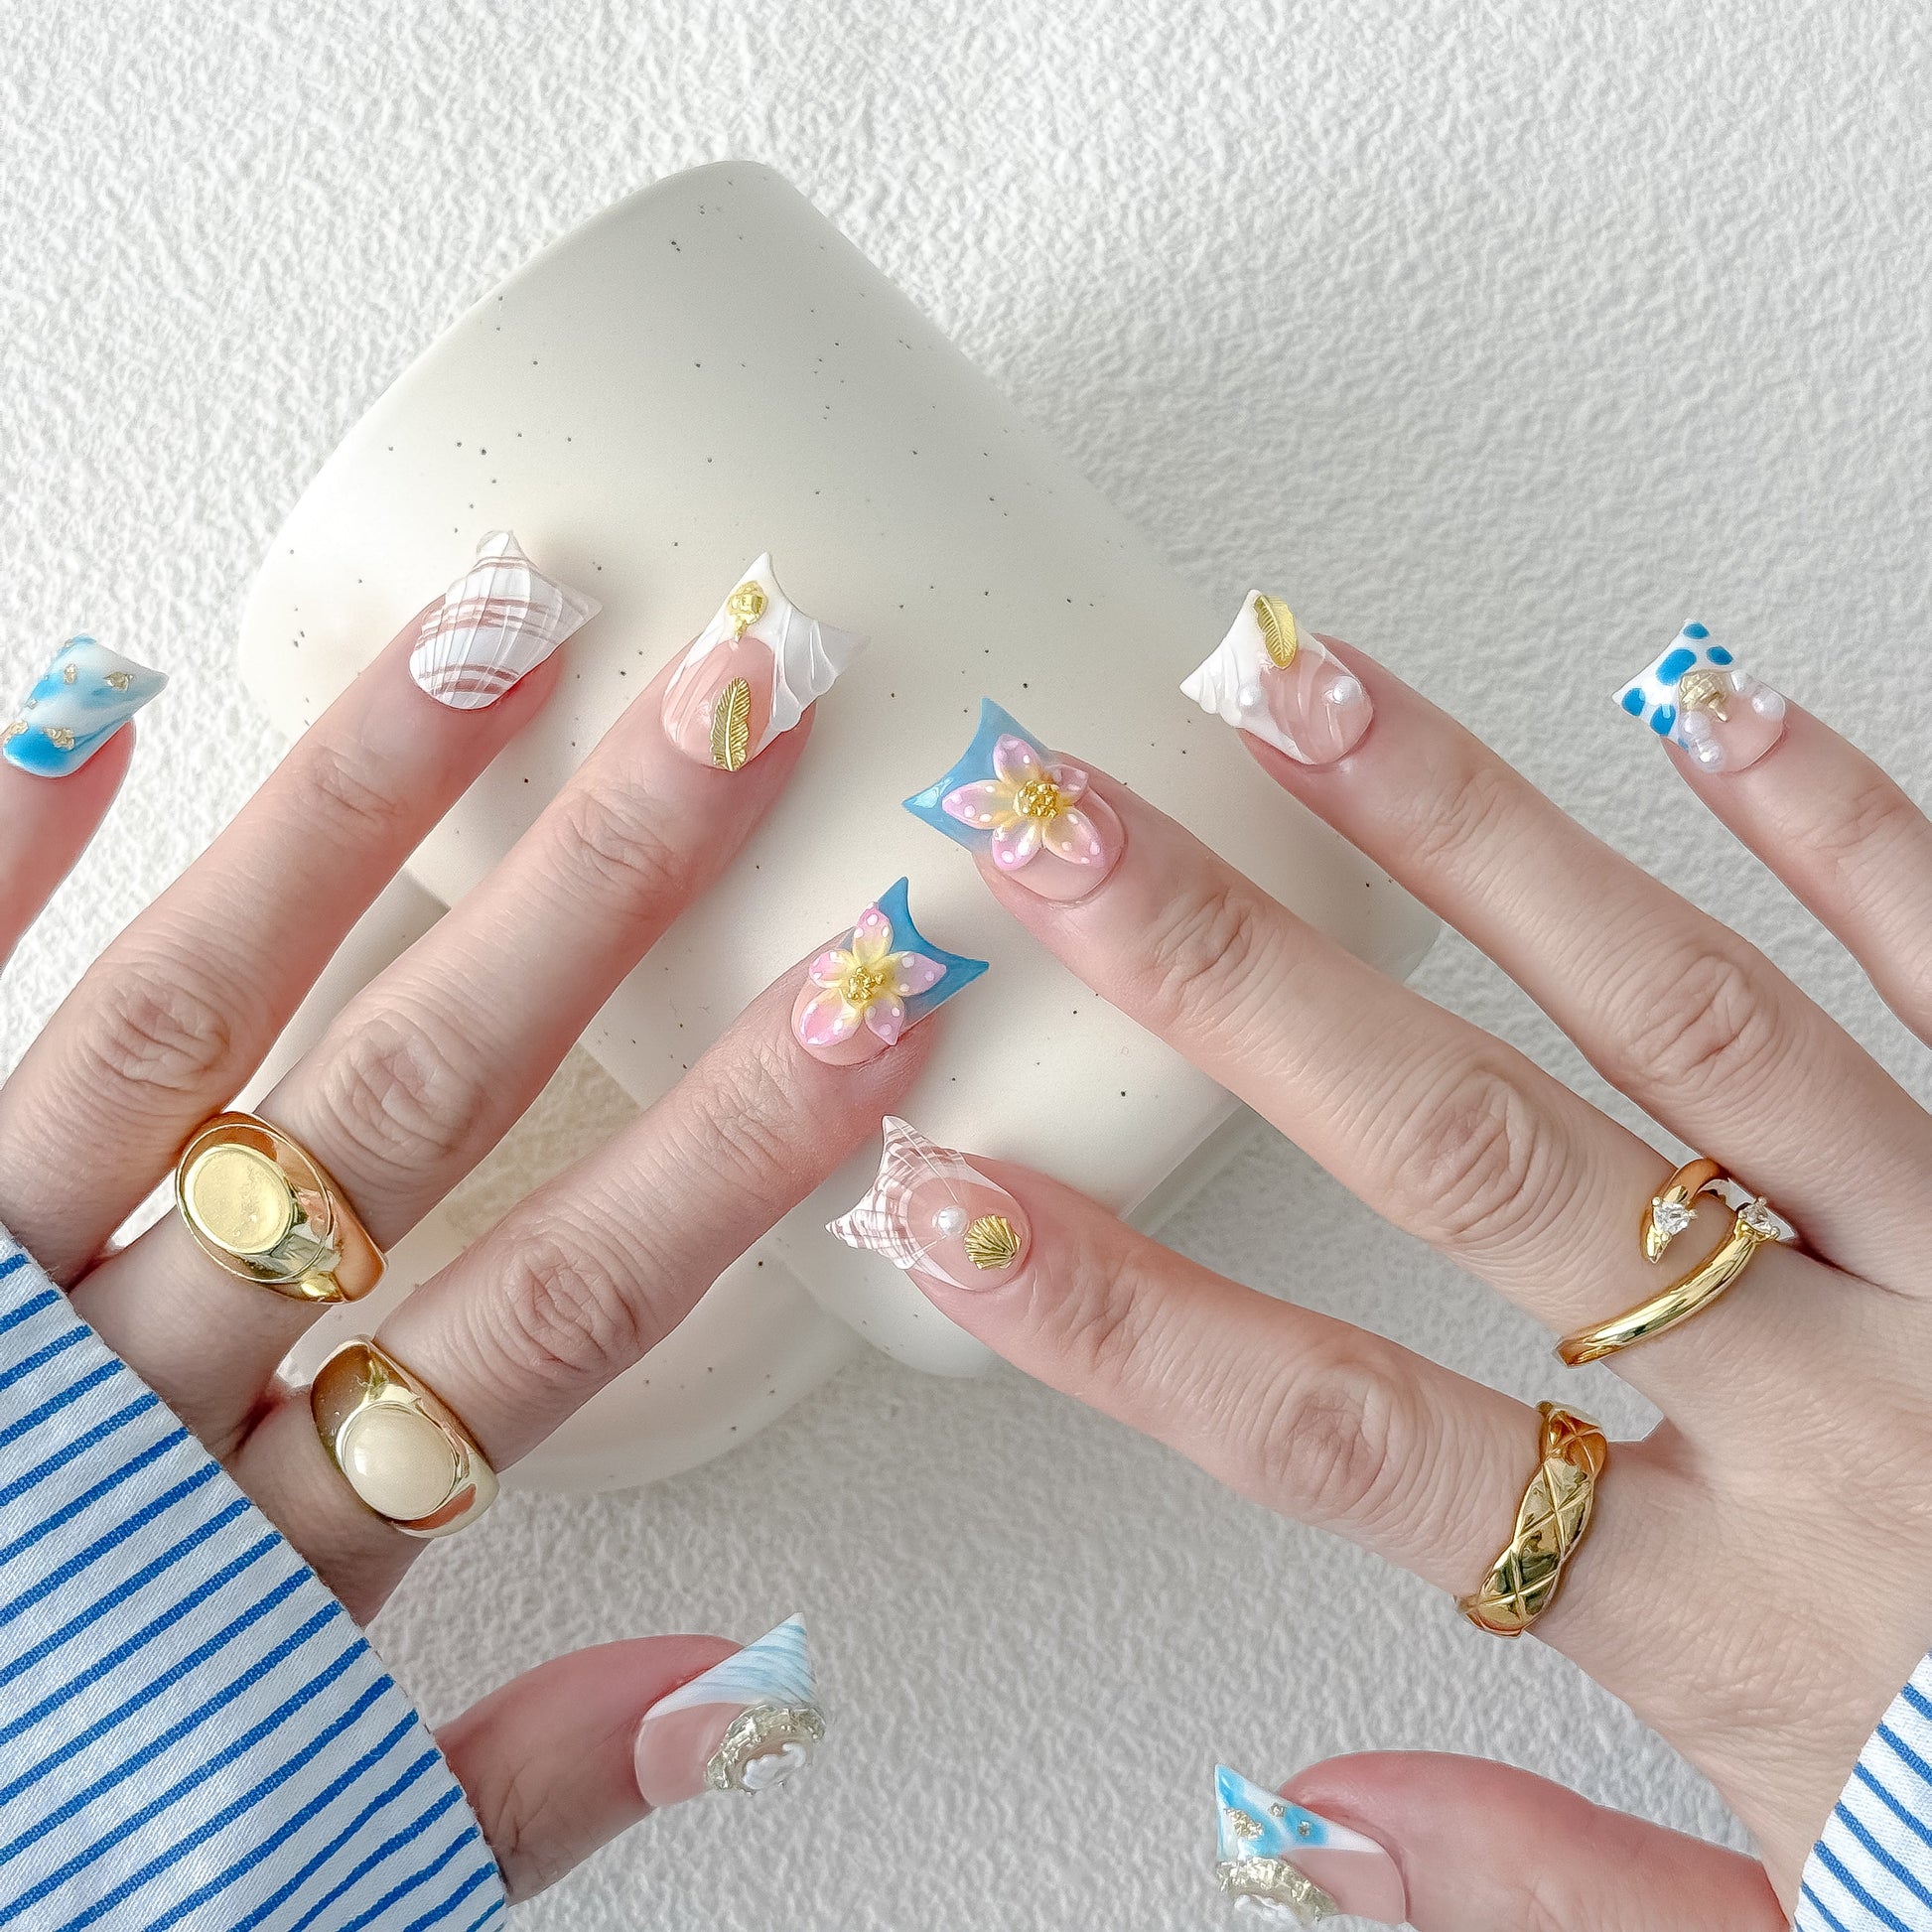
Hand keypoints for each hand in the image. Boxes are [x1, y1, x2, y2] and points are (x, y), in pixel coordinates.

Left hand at [0, 556, 940, 1900]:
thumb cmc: (40, 1869)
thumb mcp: (284, 1862)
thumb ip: (510, 1790)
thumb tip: (759, 1681)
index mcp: (258, 1551)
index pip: (550, 1316)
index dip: (727, 1156)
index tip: (868, 1009)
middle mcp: (126, 1396)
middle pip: (411, 1108)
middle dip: (597, 898)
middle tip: (740, 718)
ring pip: (195, 1023)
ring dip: (355, 813)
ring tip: (494, 635)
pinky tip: (96, 702)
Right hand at [855, 627, 1931, 1925]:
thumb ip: (1549, 1896)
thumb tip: (1295, 1817)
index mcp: (1736, 1612)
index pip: (1347, 1439)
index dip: (1121, 1320)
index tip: (947, 1203)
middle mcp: (1833, 1406)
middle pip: (1465, 1156)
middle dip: (1226, 980)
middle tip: (1054, 830)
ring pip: (1678, 1011)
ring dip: (1464, 836)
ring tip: (1297, 690)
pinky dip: (1841, 825)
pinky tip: (1701, 698)